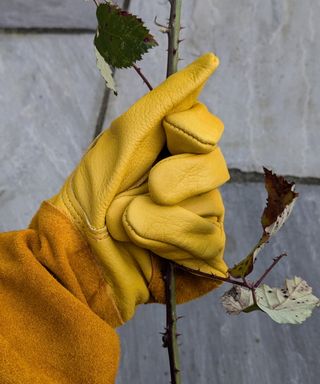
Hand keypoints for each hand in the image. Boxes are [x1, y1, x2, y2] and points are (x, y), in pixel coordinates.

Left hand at [49, 53, 228, 323]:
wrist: (79, 245)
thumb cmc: (95, 187)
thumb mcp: (124, 134)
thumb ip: (167, 100)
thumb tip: (210, 62)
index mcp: (174, 148)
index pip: (208, 128)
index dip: (193, 130)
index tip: (169, 132)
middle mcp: (192, 179)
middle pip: (216, 168)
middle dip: (178, 178)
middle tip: (148, 188)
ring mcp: (200, 215)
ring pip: (210, 208)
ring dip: (161, 218)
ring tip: (128, 223)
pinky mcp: (203, 251)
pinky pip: (208, 242)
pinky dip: (171, 244)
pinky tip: (147, 247)